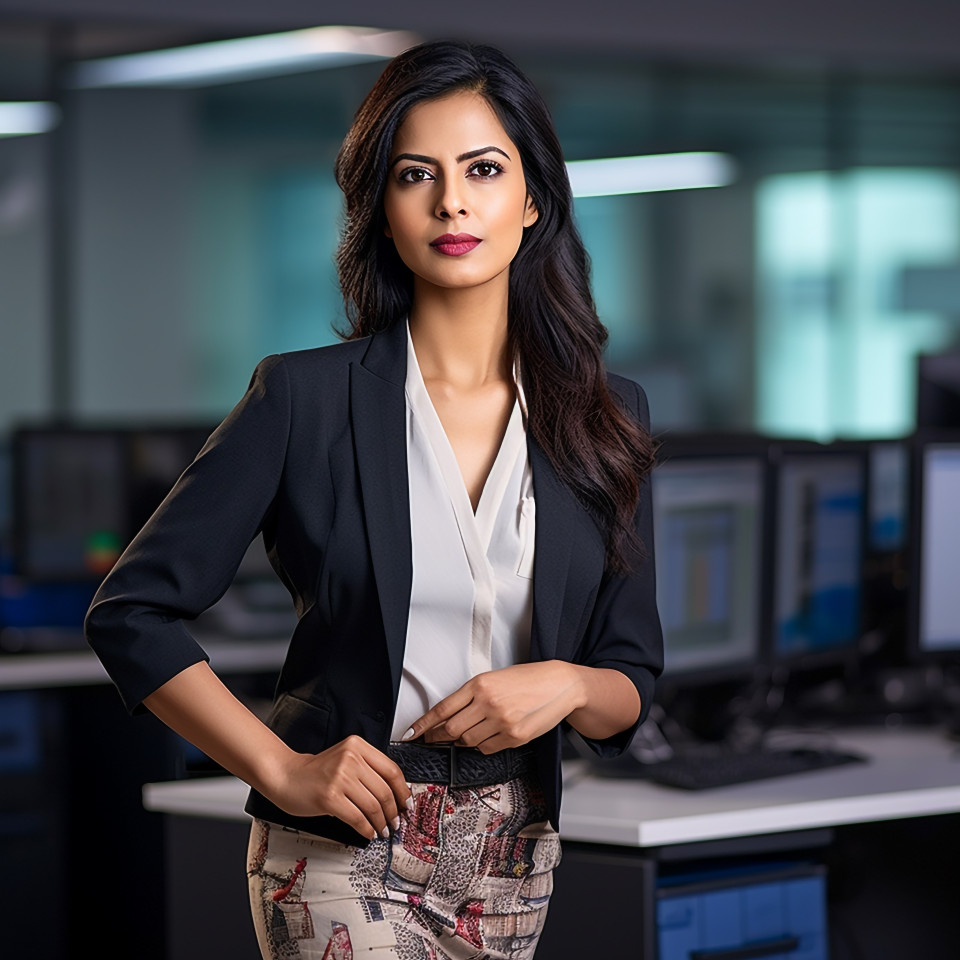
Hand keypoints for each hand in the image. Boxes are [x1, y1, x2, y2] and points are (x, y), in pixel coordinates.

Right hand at [270, 735, 412, 841]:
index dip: (403, 791)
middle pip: (385, 790)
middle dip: (394, 811)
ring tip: (383, 830)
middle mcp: (350, 758)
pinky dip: (367, 829)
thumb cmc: (317, 771)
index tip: (407, 804)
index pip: (392, 769)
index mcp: (358, 745)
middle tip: (396, 822)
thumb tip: (396, 794)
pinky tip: (368, 833)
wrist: (286, 775)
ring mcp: (340, 777)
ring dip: (381, 823)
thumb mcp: (346, 758)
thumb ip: (368, 769)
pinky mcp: (330, 797)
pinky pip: (357, 818)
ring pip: (373, 806)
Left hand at [406, 661, 584, 752]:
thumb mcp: (495, 679)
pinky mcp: (515, 737)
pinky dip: (482, 746)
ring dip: (463, 741)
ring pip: (468, 742)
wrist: (560, 685)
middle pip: (450, 730)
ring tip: (470, 732)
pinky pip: (487, 748)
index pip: (442, 708)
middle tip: (432, 741)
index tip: (411, 734)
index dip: (423, 724)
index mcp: (480, 684)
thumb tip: (447, 718)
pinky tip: (488, 735)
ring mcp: (502, 722)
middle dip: (437, 738)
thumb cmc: (528, 679)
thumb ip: (472, 696)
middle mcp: (489, 702)